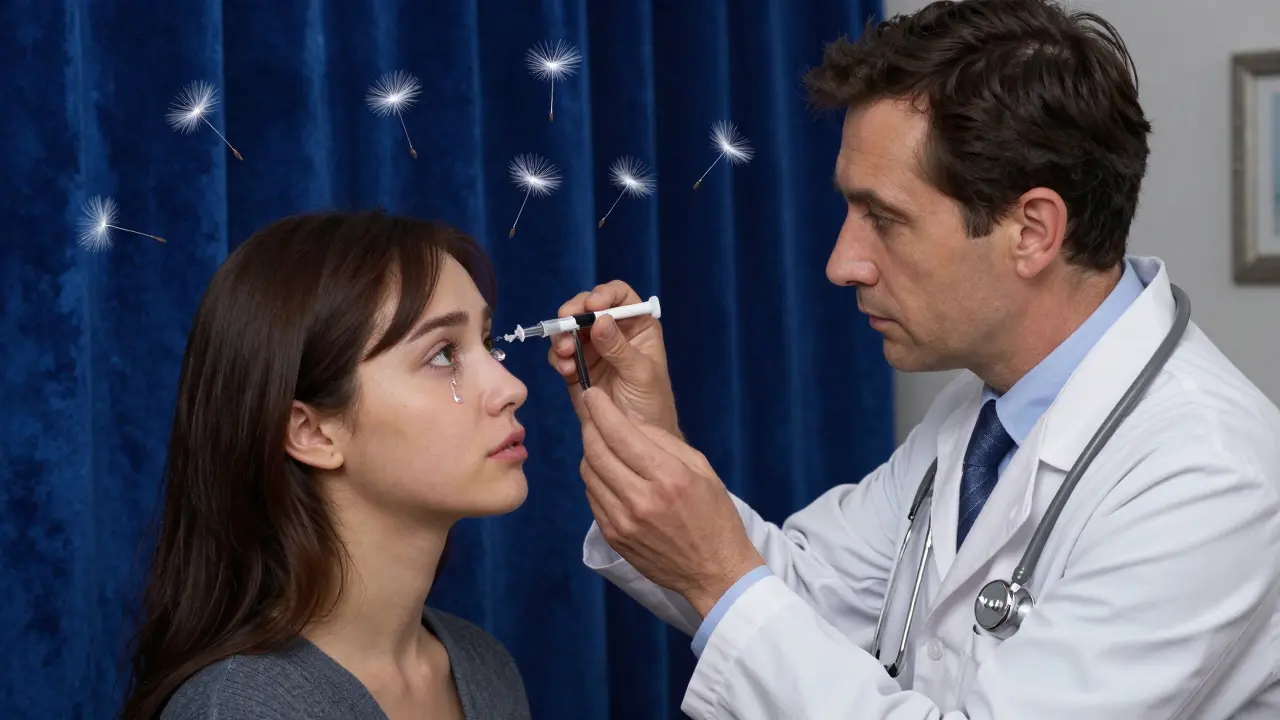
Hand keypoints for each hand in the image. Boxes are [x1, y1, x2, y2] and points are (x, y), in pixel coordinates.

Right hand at [547, 280, 680, 436]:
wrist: (635, 439)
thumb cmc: (651, 404)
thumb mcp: (640, 374)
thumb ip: (619, 348)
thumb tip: (600, 321)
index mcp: (638, 326)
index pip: (620, 296)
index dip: (604, 295)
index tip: (592, 305)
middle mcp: (613, 332)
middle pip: (587, 307)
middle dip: (574, 312)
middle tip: (565, 322)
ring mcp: (592, 349)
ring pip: (569, 328)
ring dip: (562, 336)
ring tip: (565, 353)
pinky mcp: (576, 368)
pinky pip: (560, 354)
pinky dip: (557, 358)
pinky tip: (566, 370)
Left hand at [579, 387, 764, 616]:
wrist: (715, 571)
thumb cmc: (714, 516)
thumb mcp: (701, 469)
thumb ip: (663, 441)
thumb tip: (628, 420)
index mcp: (669, 478)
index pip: (620, 434)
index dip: (601, 409)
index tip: (593, 394)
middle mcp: (642, 499)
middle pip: (596, 451)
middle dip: (590, 426)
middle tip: (592, 414)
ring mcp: (624, 521)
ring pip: (589, 473)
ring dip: (590, 452)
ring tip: (602, 442)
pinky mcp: (614, 537)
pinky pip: (592, 497)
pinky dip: (595, 478)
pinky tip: (608, 473)